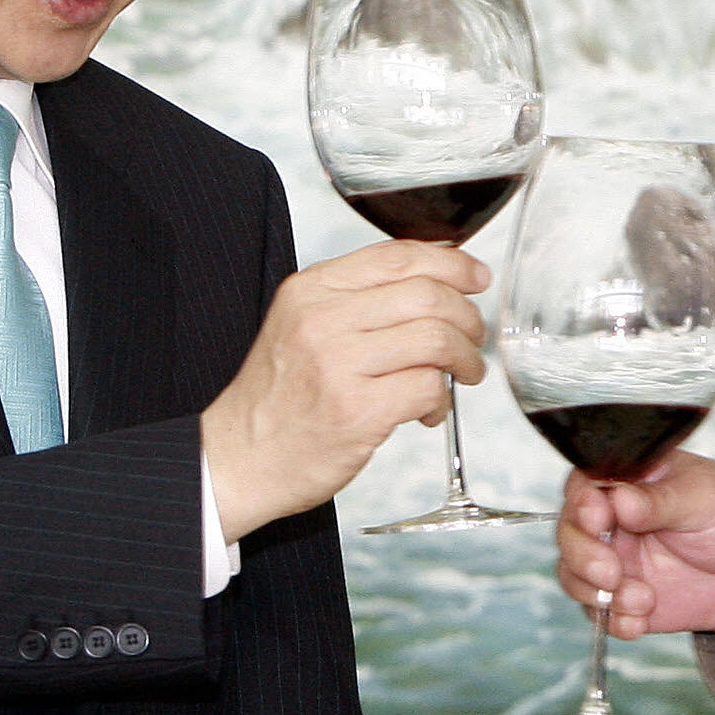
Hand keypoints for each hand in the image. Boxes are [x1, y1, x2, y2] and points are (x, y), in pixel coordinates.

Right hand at [202, 241, 487, 534]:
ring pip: (436, 339)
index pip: (398, 256)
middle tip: (473, 337)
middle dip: (467, 316)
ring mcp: (339, 365)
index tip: (475, 277)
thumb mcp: (302, 326)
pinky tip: (428, 410)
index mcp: (311, 290)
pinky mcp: (358, 410)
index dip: (450, 263)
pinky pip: (428, 387)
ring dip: (464, 358)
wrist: (239, 458)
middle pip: (427, 295)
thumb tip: (434, 276)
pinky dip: (441, 399)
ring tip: (463, 374)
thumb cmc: (278, 398)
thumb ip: (358, 298)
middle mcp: (322, 319)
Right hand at [556, 452, 714, 659]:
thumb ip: (659, 501)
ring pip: (574, 574)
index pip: (585, 484)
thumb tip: (620, 499)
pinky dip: (613, 620)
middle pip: (570, 532)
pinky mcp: (623, 598)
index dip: (583, 502)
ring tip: (642, 600)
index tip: (599, 517)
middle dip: (583, 554)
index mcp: (629, 480)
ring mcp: (615, 559)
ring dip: (597, 592)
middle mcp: (613, 519)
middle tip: (613, 571)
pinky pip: (599, 612)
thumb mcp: (704, 498)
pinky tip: (639, 622)